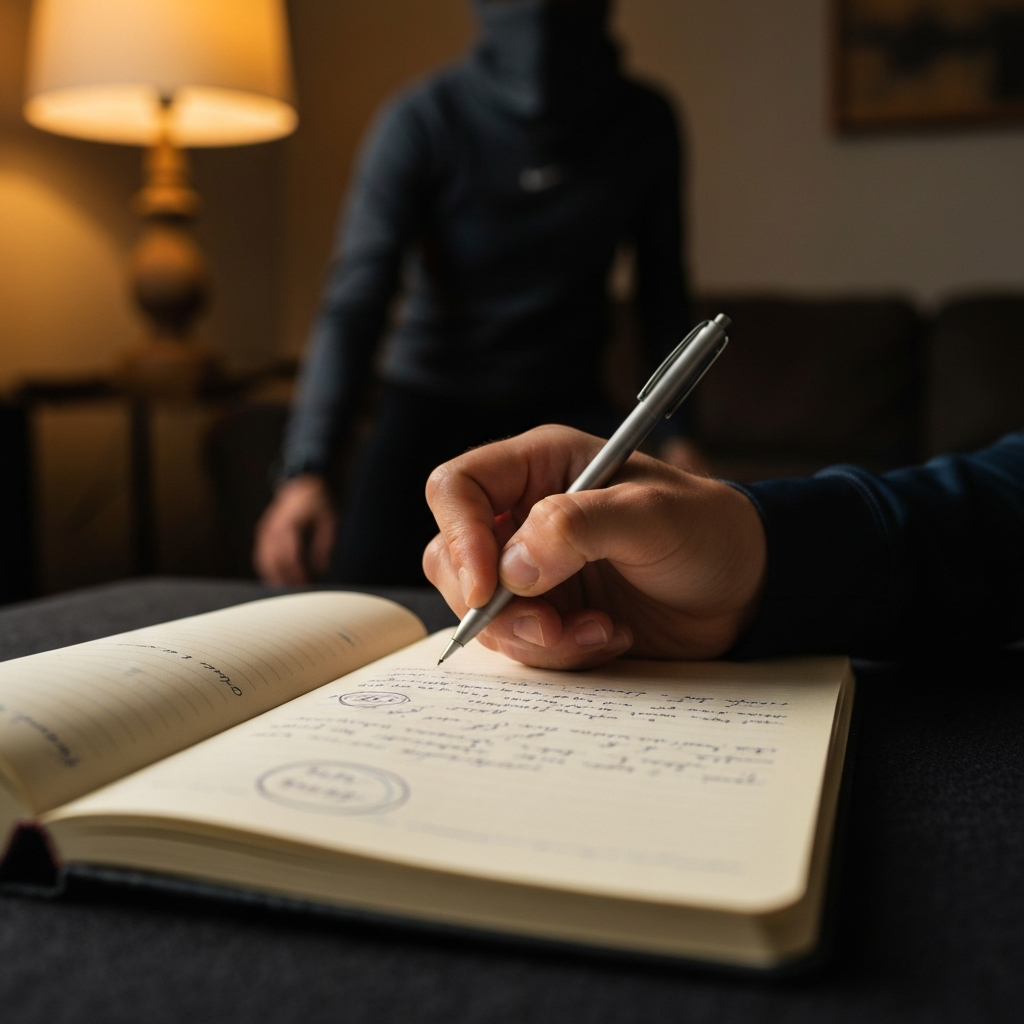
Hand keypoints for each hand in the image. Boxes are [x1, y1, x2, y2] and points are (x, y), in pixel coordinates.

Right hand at [253, 474, 335, 584]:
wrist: (301, 484)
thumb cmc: (317, 502)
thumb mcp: (329, 519)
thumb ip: (326, 542)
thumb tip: (322, 567)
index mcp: (290, 522)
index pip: (289, 554)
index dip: (296, 572)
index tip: (305, 584)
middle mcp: (274, 527)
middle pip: (273, 560)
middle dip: (284, 578)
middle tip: (296, 591)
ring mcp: (265, 529)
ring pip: (263, 559)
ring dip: (273, 576)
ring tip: (287, 589)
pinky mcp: (263, 532)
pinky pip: (261, 554)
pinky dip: (267, 568)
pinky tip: (277, 578)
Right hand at [423, 425, 766, 669]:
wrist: (742, 590)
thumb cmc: (706, 532)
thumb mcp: (652, 516)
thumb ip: (580, 527)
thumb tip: (510, 567)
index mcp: (540, 467)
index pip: (457, 489)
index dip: (458, 536)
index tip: (486, 588)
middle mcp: (524, 515)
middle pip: (451, 558)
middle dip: (494, 604)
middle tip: (550, 626)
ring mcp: (532, 569)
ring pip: (482, 611)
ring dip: (534, 636)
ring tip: (600, 631)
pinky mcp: (548, 612)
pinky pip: (519, 643)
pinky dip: (558, 652)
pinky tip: (608, 637)